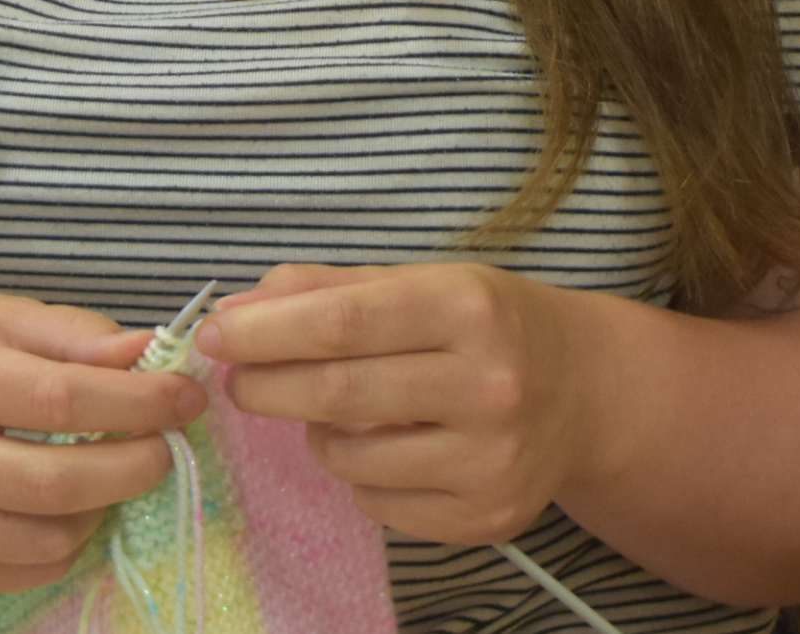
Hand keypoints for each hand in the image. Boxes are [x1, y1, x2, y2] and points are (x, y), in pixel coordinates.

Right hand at [0, 290, 207, 592]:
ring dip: (107, 507)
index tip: (185, 395)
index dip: (138, 400)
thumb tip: (146, 352)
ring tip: (116, 468)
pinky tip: (73, 503)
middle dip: (137, 464)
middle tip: (167, 442)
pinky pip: (23, 571)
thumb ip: (67, 332)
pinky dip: (67, 542)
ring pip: (48, 538)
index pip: (60, 397)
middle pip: (57, 481)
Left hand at [195, 262, 620, 544]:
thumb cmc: (484, 324)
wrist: (585, 390)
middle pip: (339, 393)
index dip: (265, 332)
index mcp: (467, 307)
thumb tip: (234, 312)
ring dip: (314, 432)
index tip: (214, 335)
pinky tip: (380, 443)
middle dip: (266, 385)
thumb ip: (324, 289)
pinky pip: (378, 503)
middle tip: (237, 379)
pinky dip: (356, 473)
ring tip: (331, 407)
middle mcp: (489, 384)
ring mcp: (491, 460)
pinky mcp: (486, 517)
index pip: (342, 321)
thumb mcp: (419, 281)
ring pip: (350, 457)